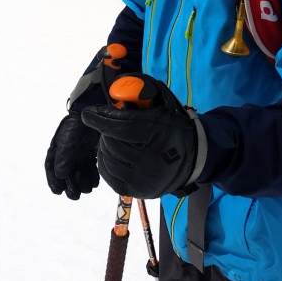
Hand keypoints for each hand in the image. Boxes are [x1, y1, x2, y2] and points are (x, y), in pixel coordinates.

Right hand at [45, 111, 99, 199]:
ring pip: (78, 174)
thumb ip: (64, 156)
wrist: (95, 111)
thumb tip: (60, 174)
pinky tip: (94, 182)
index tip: (57, 191)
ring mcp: (80, 154)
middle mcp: (67, 153)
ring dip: (82, 183)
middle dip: (70, 186)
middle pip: (66, 174)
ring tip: (87, 188)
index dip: (53, 181)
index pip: (51, 167)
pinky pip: (90, 169)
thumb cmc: (78, 123)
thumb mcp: (69, 138)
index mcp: (57, 148)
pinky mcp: (91, 154)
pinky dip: (92, 177)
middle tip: (75, 195)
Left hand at [81, 78, 205, 198]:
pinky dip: (106, 161)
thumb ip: (141, 93)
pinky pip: (108, 174)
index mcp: (159, 135)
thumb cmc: (173, 128)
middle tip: (112, 126)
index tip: (89, 114)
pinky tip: (113, 154)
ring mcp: (142, 180)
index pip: (122, 127)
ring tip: (115, 139)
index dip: (102, 118)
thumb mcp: (163, 104)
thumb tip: (116, 89)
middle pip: (112, 142)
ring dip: (106, 146)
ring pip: (107, 159)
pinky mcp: (136, 191)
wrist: (192, 159)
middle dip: (107, 131)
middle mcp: (150, 161)